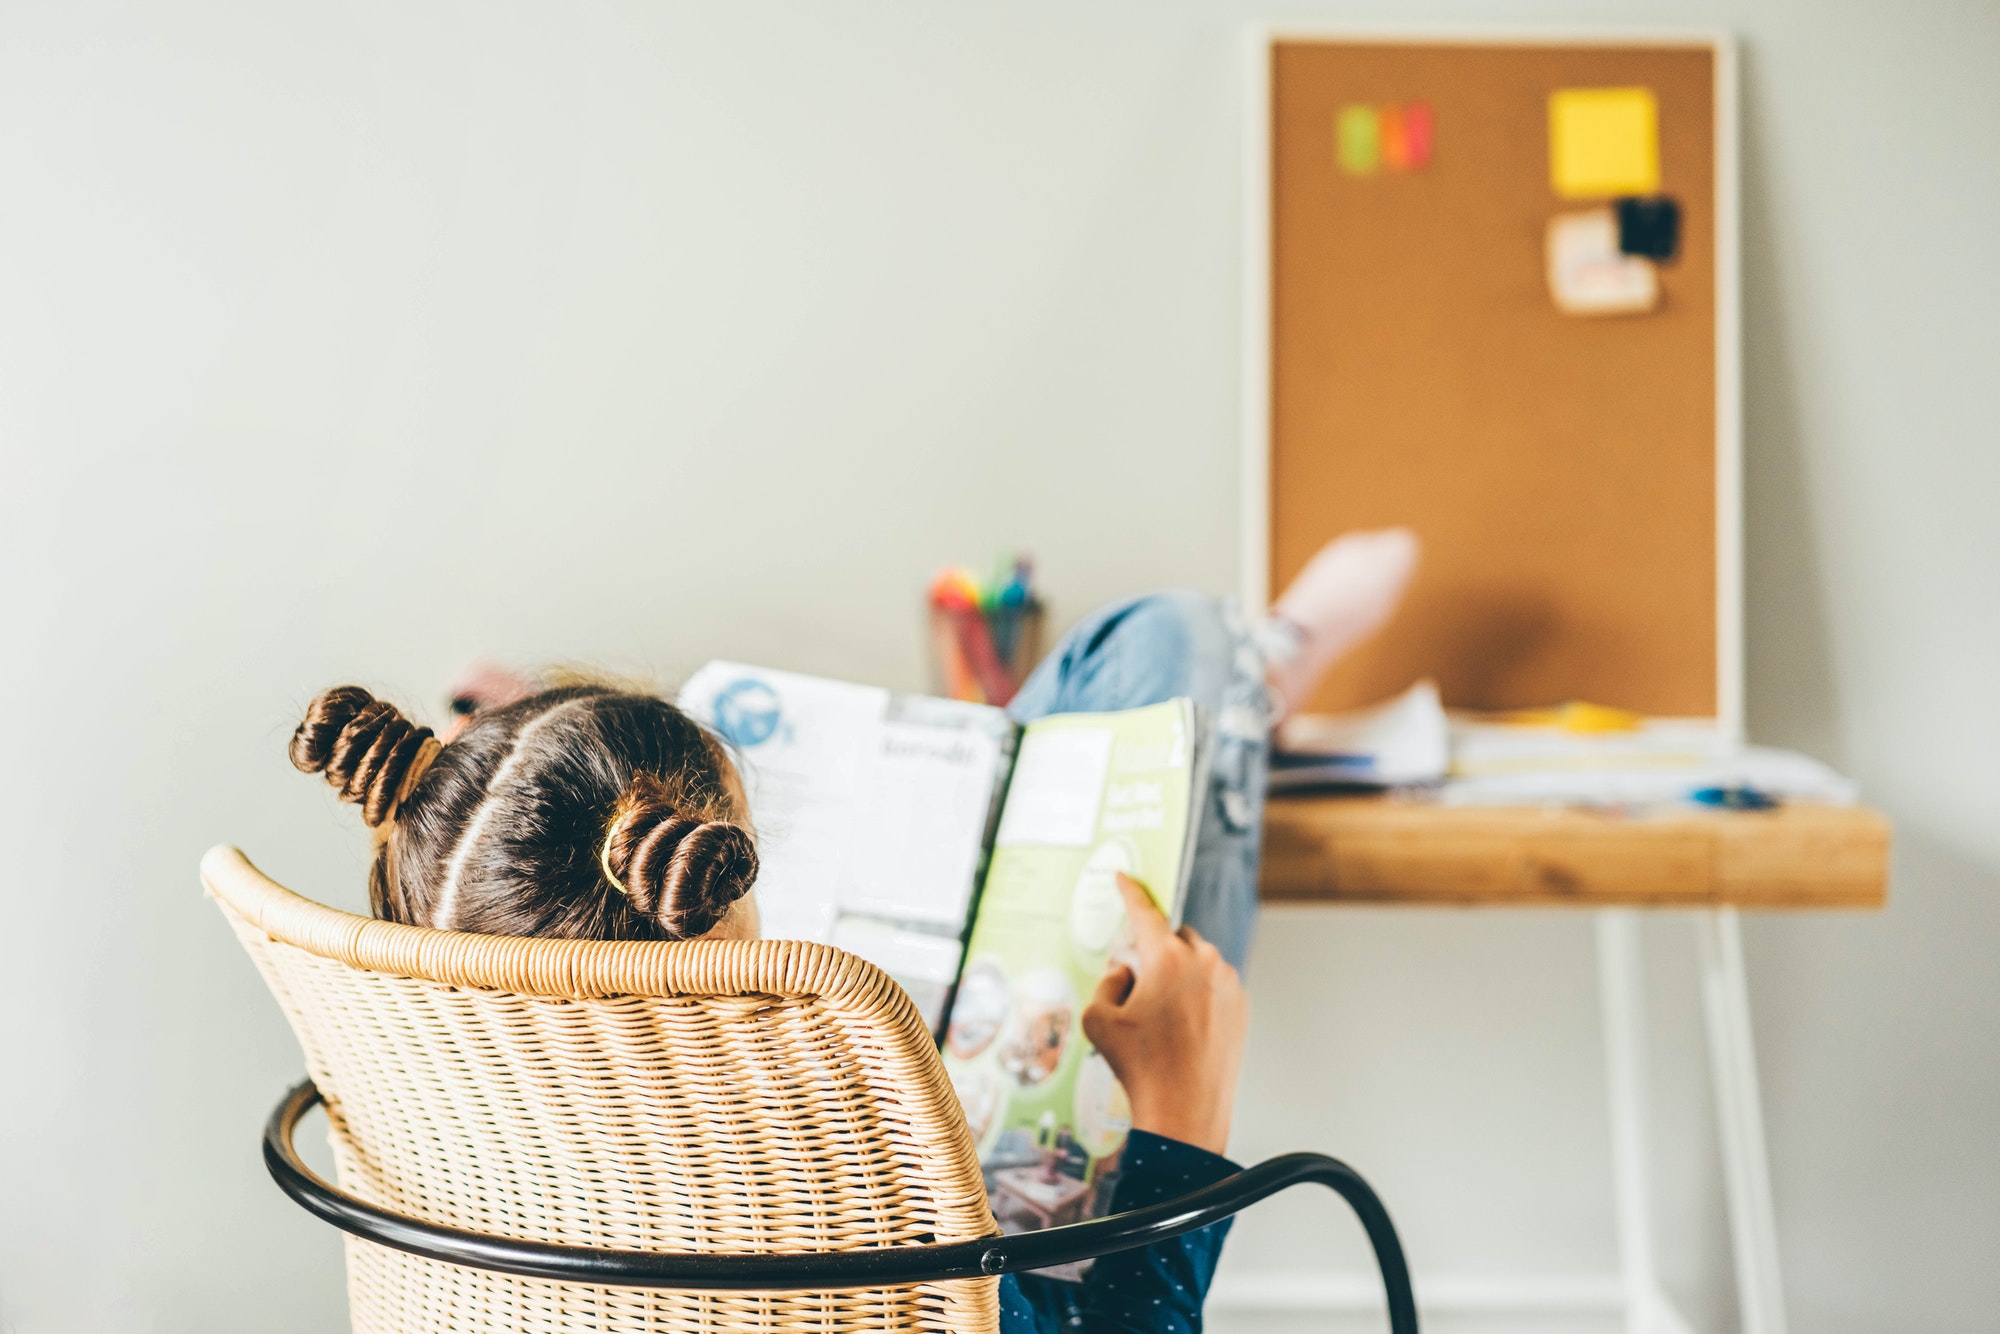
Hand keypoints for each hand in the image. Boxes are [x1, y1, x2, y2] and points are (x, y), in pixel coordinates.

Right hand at [1080, 873, 1248, 1154]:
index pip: (1144, 912)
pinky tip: (1182, 1028)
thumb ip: (1107, 981)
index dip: (1131, 892)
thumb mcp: (1098, 1020)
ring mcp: (1228, 983)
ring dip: (1178, 974)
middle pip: (1174, 937)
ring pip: (1196, 960)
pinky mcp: (1241, 1006)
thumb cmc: (1140, 1067)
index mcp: (1167, 958)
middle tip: (1138, 984)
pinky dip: (1197, 994)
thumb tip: (1125, 970)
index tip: (1126, 878)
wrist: (1186, 1112)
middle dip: (1155, 951)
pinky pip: (1214, 984)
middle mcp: (1203, 962)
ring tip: (1160, 1018)